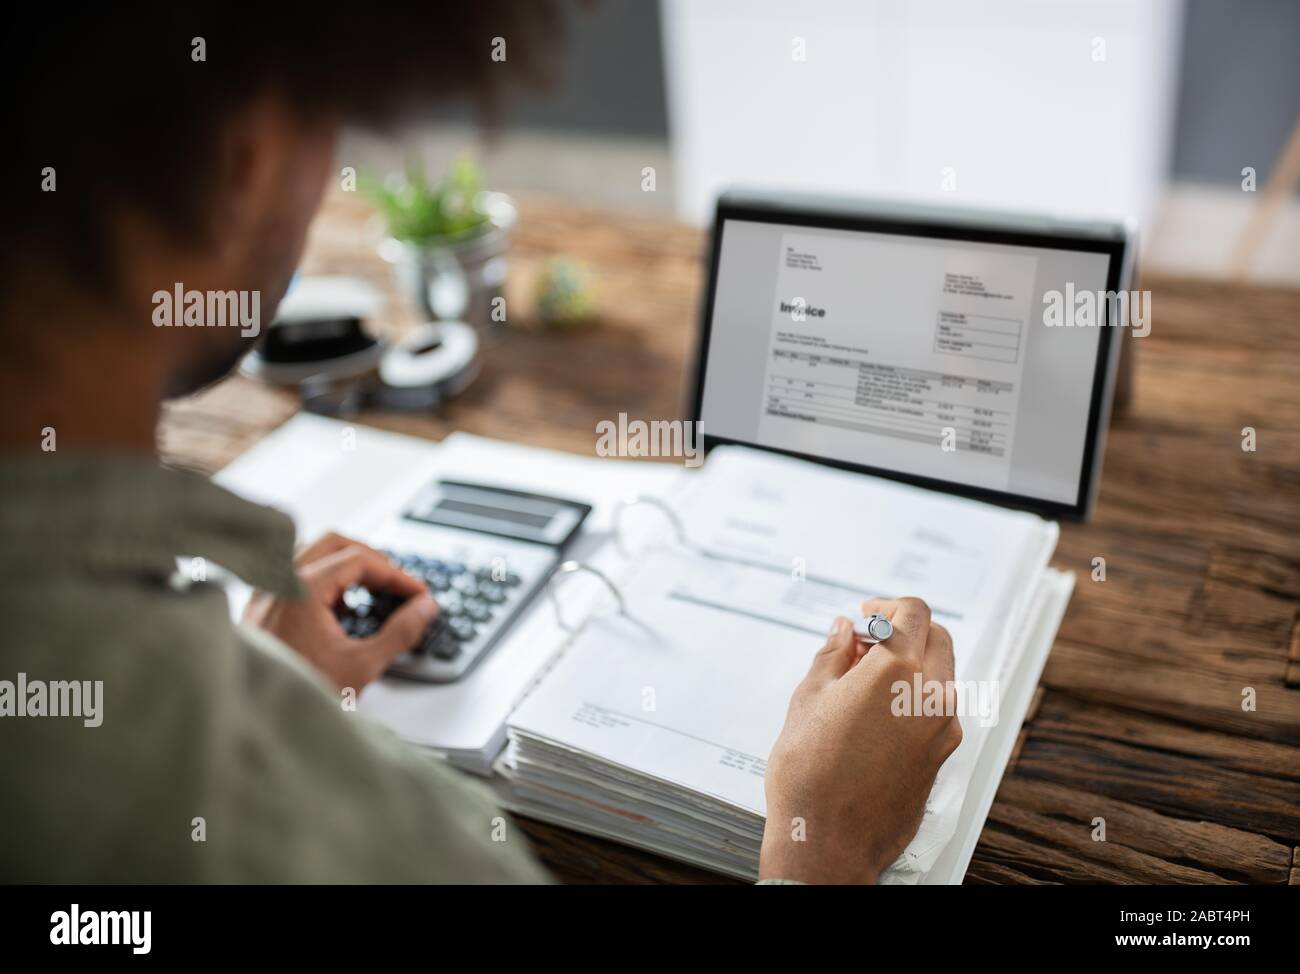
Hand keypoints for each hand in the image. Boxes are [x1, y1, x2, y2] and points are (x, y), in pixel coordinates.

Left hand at [243, 532, 437, 691]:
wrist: (258, 723)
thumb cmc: (297, 698)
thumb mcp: (362, 666)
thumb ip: (401, 632)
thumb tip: (424, 608)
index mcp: (303, 590)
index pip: (361, 560)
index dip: (396, 575)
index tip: (417, 593)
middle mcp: (280, 584)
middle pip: (335, 543)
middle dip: (372, 559)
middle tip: (396, 583)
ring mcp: (265, 594)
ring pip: (311, 553)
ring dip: (345, 564)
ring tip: (369, 590)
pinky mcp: (259, 610)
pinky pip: (293, 574)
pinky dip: (321, 578)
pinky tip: (337, 608)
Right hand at [759, 597, 960, 883]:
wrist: (828, 840)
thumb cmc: (810, 774)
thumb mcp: (808, 698)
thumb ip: (833, 655)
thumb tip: (844, 631)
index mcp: (897, 669)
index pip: (912, 612)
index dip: (887, 605)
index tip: (868, 613)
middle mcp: (931, 695)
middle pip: (937, 638)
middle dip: (906, 629)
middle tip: (869, 640)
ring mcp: (942, 728)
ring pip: (941, 674)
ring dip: (913, 663)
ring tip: (867, 680)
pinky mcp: (942, 755)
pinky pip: (938, 709)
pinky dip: (917, 697)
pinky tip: (879, 713)